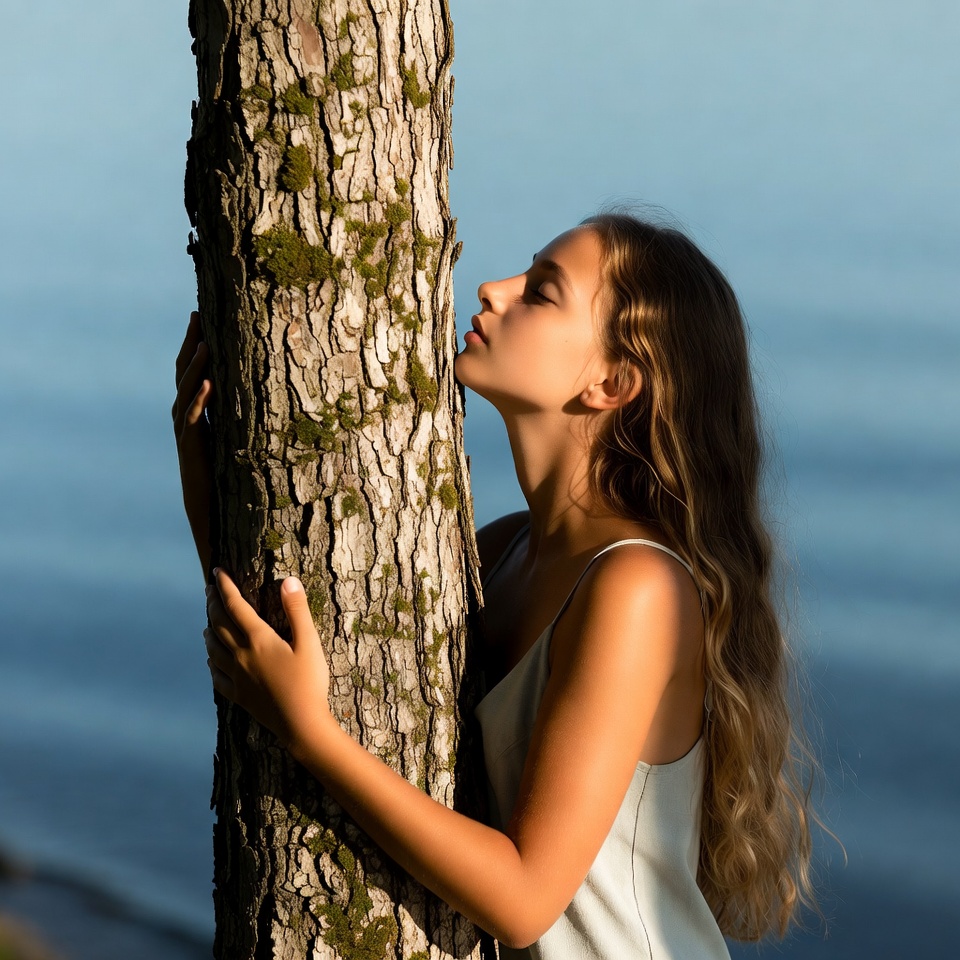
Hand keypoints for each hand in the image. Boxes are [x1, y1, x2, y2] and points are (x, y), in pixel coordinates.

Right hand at [172, 311, 213, 574]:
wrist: (211, 512)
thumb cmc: (227, 476)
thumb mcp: (234, 438)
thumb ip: (238, 414)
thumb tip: (260, 390)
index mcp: (197, 412)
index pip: (193, 371)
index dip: (195, 344)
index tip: (202, 315)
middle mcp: (187, 418)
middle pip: (184, 374)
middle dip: (190, 344)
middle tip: (196, 314)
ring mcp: (188, 433)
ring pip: (186, 393)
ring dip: (195, 368)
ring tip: (204, 342)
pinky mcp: (194, 450)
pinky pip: (195, 421)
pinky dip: (200, 401)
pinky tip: (210, 384)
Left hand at [204, 569, 332, 751]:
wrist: (300, 725)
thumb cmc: (309, 682)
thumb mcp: (309, 643)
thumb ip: (297, 610)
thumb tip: (288, 581)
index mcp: (258, 639)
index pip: (234, 605)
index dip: (224, 587)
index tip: (217, 571)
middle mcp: (240, 655)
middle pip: (219, 624)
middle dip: (213, 603)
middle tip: (209, 590)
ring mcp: (236, 677)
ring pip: (213, 648)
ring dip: (209, 630)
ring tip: (208, 622)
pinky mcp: (238, 695)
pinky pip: (216, 674)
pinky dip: (211, 661)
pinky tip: (212, 659)